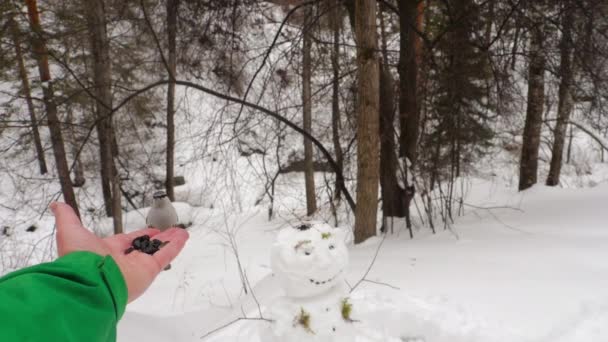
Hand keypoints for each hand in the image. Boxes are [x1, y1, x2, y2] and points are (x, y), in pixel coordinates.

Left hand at [50, 202, 188, 301]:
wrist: (89, 281)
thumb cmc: (79, 259)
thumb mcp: (70, 231)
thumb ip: (67, 217)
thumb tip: (56, 205)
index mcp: (107, 252)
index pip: (126, 241)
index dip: (137, 235)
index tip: (148, 230)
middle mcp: (124, 260)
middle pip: (145, 247)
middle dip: (156, 239)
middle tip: (166, 231)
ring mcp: (138, 265)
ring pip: (158, 250)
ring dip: (169, 241)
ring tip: (180, 232)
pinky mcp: (150, 269)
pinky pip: (166, 255)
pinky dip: (175, 246)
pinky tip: (183, 236)